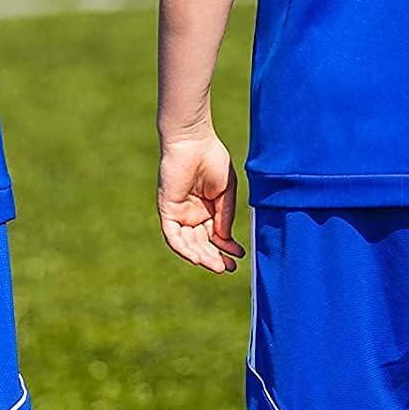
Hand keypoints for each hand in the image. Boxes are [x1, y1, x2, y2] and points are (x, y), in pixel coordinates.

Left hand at [158, 134, 244, 272]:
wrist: (194, 141)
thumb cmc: (212, 159)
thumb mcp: (226, 191)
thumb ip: (225, 215)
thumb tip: (224, 239)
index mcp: (208, 209)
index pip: (215, 235)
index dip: (227, 247)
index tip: (240, 256)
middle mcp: (192, 214)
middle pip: (202, 243)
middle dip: (215, 257)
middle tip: (229, 269)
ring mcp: (180, 214)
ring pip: (189, 244)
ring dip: (202, 257)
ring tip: (218, 266)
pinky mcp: (168, 211)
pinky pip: (174, 236)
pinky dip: (184, 249)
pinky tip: (197, 258)